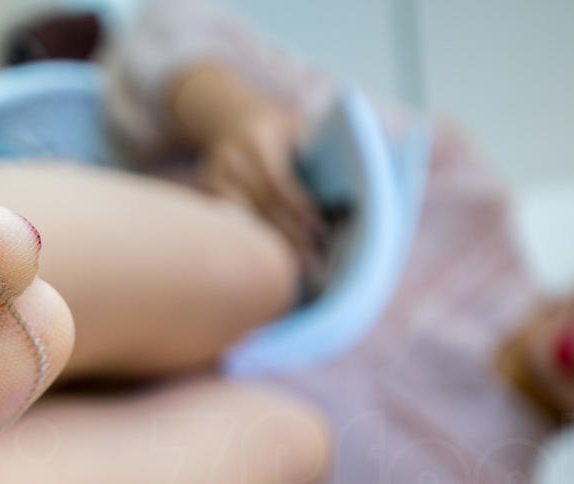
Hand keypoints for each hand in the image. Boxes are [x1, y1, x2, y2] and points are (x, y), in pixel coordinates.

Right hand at [202, 106, 324, 268]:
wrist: (236, 123)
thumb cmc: (283, 131)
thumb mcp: (302, 125)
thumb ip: (325, 143)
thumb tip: (367, 163)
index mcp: (258, 139)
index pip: (276, 179)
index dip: (298, 206)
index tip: (320, 229)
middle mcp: (230, 158)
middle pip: (261, 205)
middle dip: (289, 234)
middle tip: (316, 260)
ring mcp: (213, 178)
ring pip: (242, 220)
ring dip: (269, 246)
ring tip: (297, 268)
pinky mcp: (206, 194)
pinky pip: (229, 225)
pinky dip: (250, 244)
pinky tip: (270, 262)